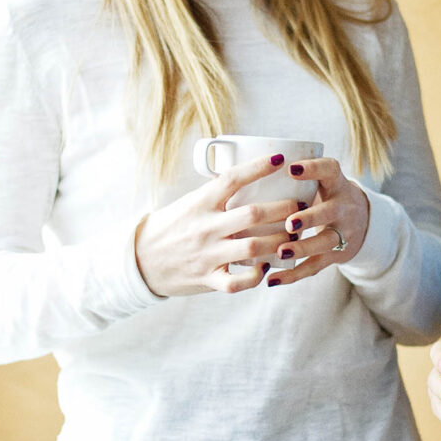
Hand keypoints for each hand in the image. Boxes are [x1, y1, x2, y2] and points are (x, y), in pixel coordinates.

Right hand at [135, 155, 300, 295]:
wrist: (139, 260)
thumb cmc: (170, 228)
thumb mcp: (188, 204)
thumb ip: (216, 196)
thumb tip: (248, 176)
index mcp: (200, 203)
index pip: (232, 178)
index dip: (258, 167)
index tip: (280, 159)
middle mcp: (206, 227)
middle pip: (253, 214)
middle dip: (284, 208)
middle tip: (300, 205)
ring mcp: (208, 255)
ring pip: (255, 246)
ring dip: (280, 241)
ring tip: (294, 235)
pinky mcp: (208, 279)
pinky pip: (238, 282)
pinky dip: (257, 276)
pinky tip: (268, 267)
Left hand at [262, 158, 369, 286]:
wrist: (362, 222)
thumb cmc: (325, 196)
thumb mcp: (321, 180)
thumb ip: (294, 176)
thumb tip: (240, 166)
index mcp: (336, 184)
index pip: (330, 170)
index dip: (313, 169)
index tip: (291, 169)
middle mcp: (343, 207)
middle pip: (330, 211)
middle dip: (310, 218)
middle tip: (289, 223)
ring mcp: (342, 232)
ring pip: (324, 242)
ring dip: (303, 248)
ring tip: (282, 252)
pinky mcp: (336, 255)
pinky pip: (315, 266)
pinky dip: (294, 274)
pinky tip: (273, 279)